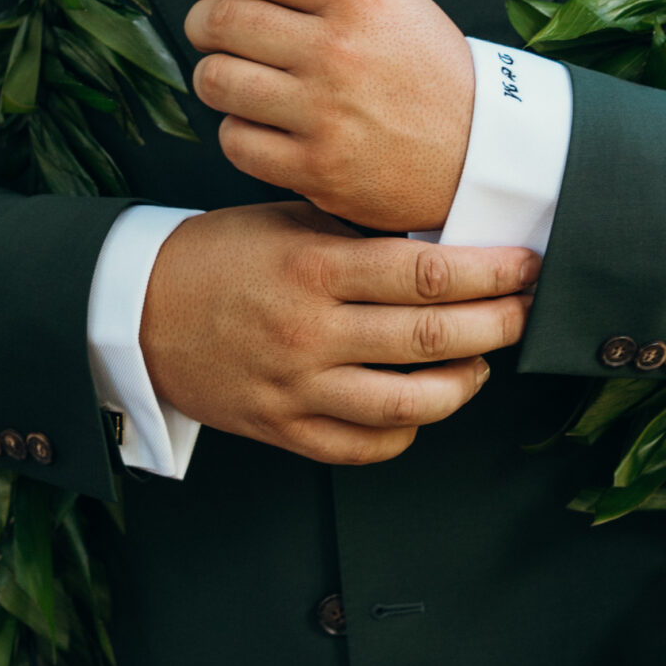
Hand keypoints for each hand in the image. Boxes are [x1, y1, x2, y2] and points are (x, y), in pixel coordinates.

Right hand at [137, 201, 538, 465]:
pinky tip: (423, 403)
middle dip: (498, 324)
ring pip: (412, 403)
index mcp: (315, 269)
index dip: (490, 272)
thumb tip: (442, 234)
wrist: (138, 310)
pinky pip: (367, 445)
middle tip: (527, 310)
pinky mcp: (284, 430)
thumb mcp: (286, 220)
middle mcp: (313, 332)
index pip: (427, 273)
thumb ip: (357, 231)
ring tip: (481, 362)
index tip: (526, 264)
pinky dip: (408, 428)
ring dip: (464, 383)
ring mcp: (299, 388)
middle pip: (433, 336)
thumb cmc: (221, 254)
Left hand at [185, 0, 476, 231]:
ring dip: (215, 75)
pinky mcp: (316, 169)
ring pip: (216, 80)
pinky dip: (238, 130)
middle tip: (210, 30)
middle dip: (201, 22)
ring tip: (237, 77)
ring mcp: (325, 114)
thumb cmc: (429, 68)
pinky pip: (235, 141)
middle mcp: (337, 50)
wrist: (482, 152)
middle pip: (219, 20)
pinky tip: (262, 123)